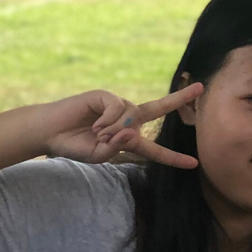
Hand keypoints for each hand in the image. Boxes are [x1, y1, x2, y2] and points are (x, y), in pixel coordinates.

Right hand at [35, 84, 203, 168]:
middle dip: (179, 98)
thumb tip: (132, 133)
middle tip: (201, 88)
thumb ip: (118, 148)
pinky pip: (119, 107)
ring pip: (133, 115)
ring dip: (118, 129)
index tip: (194, 163)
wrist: (49, 132)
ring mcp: (117, 106)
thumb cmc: (73, 145)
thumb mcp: (99, 155)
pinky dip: (109, 118)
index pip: (155, 149)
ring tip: (98, 134)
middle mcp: (127, 120)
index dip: (173, 158)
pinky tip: (95, 124)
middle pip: (158, 108)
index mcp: (128, 139)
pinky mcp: (104, 96)